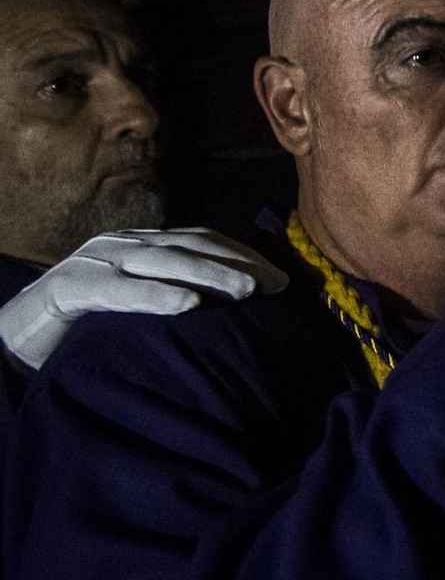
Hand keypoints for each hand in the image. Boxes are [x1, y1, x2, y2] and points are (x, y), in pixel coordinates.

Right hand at [0, 229, 290, 370]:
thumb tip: (236, 314)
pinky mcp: (68, 287)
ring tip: (246, 291)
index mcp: (140, 246)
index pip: (201, 241)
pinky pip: (116, 290)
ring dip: (208, 274)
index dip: (242, 256)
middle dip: (236, 263)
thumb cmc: (84, 328)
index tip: (282, 280)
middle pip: (189, 247)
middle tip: (276, 285)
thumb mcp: (137, 307)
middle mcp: (121, 245)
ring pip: (160, 262)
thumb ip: (175, 298)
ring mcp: (94, 261)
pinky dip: (154, 295)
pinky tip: (187, 306)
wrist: (13, 338)